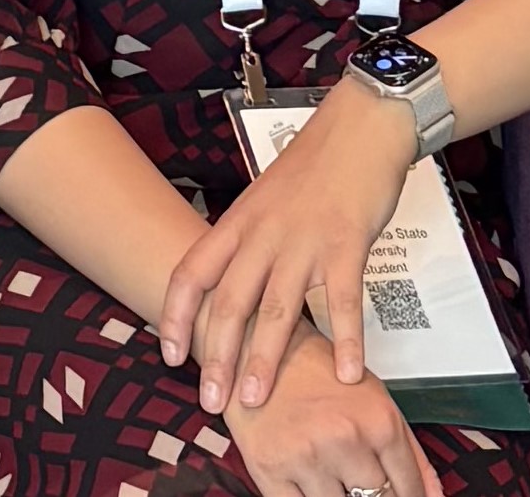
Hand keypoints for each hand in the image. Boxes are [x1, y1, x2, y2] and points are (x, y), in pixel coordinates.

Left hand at [161, 83, 407, 409]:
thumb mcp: (265, 201)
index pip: (190, 273)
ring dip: (265, 359)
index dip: (174, 316)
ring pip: (278, 309)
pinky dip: (346, 340)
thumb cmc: (313, 168)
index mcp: (238, 222)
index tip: (169, 356)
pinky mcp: (346, 243)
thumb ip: (247, 244)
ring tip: (256, 400)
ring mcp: (304, 240)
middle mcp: (264, 234)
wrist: (359, 127)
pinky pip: (344, 300)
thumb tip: (230, 291)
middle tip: (212, 402)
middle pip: (229, 302)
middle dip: (216, 357)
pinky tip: (347, 374)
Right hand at [219, 329, 433, 496]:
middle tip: (360, 483)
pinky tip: (312, 487)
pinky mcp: (269, 470)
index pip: (408, 488)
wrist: (253, 347)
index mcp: (377, 421)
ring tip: (334, 476)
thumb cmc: (315, 370)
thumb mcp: (373, 397)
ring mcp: (306, 458)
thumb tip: (433, 494)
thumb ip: (409, 450)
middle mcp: (344, 439)